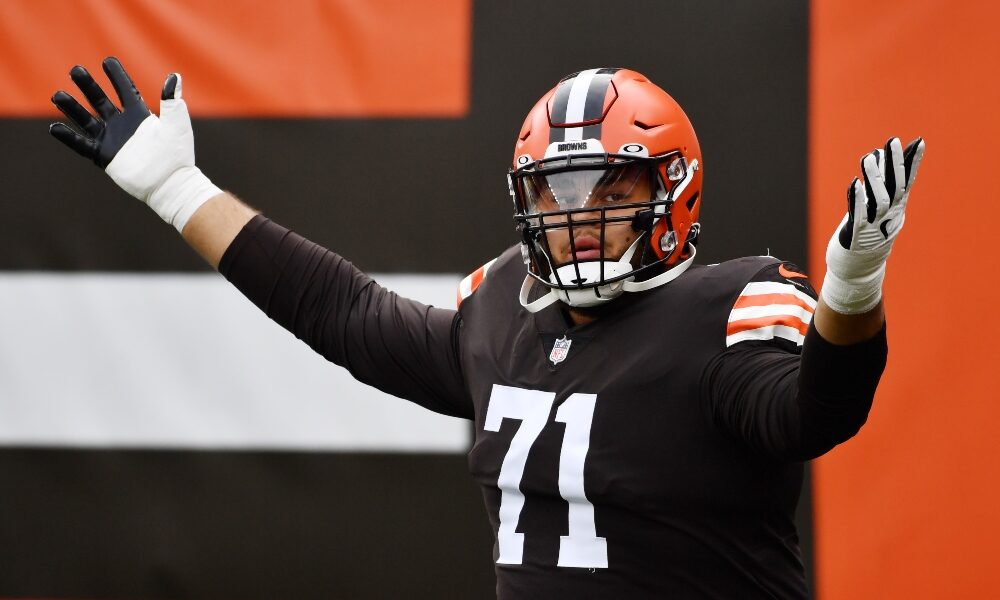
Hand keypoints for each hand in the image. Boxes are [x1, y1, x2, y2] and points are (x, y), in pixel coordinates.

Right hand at [50, 57, 221, 231]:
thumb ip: (173, 102)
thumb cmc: (178, 155)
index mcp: (140, 115)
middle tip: (75, 70)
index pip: (125, 90)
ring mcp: (112, 140)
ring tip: (57, 95)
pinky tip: (54, 127)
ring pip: (86, 120)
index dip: (116, 76)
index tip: (107, 61)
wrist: (171, 183)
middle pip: (100, 100)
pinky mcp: (104, 156)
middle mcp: (122, 125)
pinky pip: (82, 145)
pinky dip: (68, 136)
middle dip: (88, 86)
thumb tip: (174, 76)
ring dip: (72, 108)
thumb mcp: (176, 125)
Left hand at [822, 137, 924, 313]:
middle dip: (894, 164)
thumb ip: (880, 186)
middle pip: (894, 187)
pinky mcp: (856, 234)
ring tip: (869, 156)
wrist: (858, 271)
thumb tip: (880, 157)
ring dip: (873, 177)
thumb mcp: (876, 210)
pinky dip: (858, 198)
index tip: (918, 142)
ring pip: (877, 198)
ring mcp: (874, 226)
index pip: (906, 181)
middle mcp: (888, 216)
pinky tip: (856, 182)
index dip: (912, 162)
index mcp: (896, 209)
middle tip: (892, 141)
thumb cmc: (866, 235)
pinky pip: (859, 214)